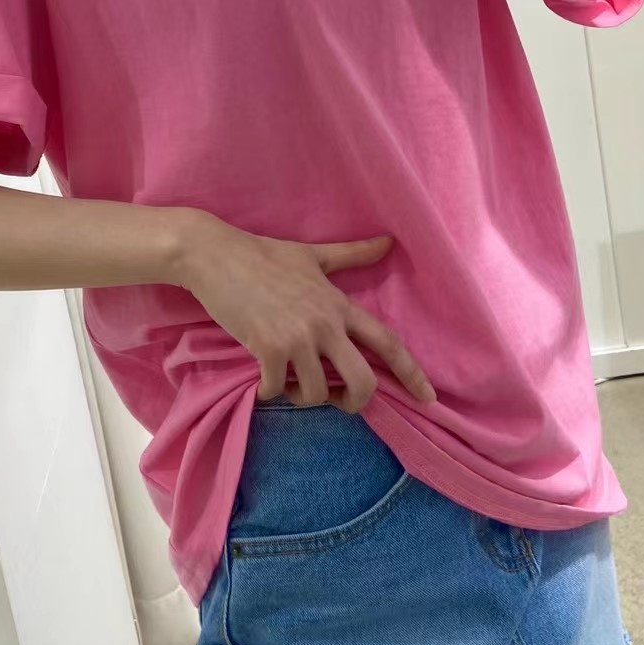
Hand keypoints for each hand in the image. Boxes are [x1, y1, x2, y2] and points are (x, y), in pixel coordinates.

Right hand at [174, 213, 435, 412]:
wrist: (214, 254)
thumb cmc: (263, 254)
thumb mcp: (313, 254)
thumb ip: (352, 254)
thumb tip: (388, 241)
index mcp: (339, 305)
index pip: (387, 342)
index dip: (412, 373)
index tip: (429, 398)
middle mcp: (325, 324)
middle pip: (362, 381)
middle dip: (355, 402)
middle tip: (336, 399)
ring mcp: (297, 338)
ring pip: (316, 394)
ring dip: (302, 396)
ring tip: (288, 378)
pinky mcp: (267, 348)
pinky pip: (277, 390)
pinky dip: (269, 391)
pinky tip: (262, 378)